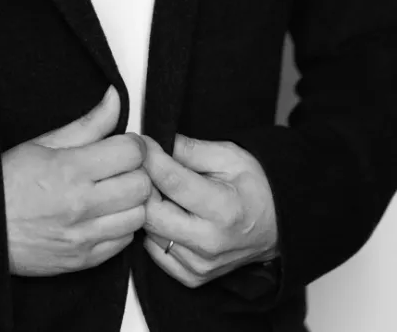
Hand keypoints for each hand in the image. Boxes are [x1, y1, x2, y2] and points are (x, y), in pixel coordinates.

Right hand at [2, 87, 150, 275]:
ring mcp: (84, 236)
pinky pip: (125, 243)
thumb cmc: (7, 182)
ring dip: (131, 202)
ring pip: (140, 216)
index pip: (133, 153)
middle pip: (142, 185)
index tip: (121, 146)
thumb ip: (88, 124)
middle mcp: (82, 205)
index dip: (131, 145)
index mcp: (71, 170)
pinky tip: (103, 215)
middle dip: (135, 172)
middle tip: (118, 169)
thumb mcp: (43, 143)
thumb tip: (116, 98)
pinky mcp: (84, 261)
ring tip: (112, 193)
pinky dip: (120, 227)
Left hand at [141, 134, 277, 288]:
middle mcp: (210, 243)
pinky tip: (168, 213)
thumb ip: (189, 148)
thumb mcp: (228, 155)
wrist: (278, 223)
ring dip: (148, 208)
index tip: (141, 144)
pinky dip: (155, 230)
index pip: (171, 182)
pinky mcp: (193, 277)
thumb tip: (154, 142)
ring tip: (160, 189)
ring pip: (149, 232)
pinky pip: (155, 251)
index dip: (150, 158)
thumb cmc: (254, 185)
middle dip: (143, 185)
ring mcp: (201, 265)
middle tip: (146, 167)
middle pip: (152, 212)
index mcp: (224, 209)